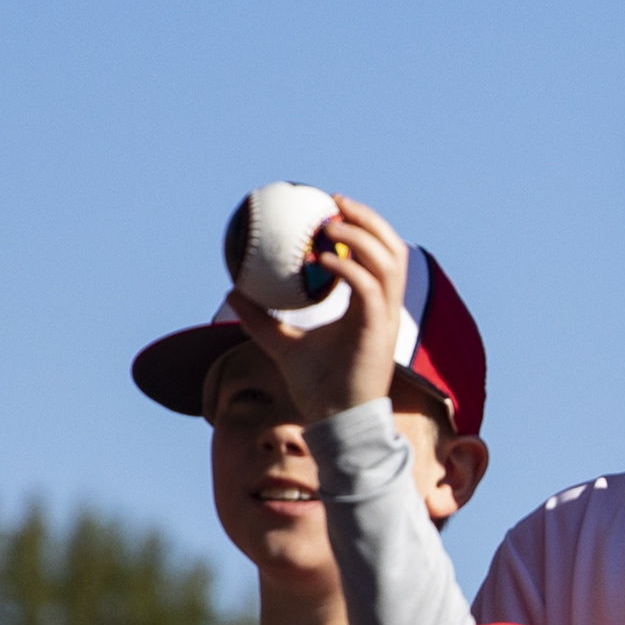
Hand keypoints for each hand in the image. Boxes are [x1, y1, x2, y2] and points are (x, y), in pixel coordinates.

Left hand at [234, 193, 411, 425]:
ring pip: (388, 261)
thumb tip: (231, 292)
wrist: (334, 420)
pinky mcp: (378, 330)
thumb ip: (261, 318)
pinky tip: (318, 259)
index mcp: (370, 307)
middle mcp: (384, 308)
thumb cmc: (316, 386)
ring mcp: (385, 318)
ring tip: (329, 225)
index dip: (364, 227)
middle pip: (393, 249)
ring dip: (361, 236)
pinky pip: (367, 287)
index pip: (380, 256)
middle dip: (369, 220)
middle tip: (335, 204)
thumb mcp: (282, 345)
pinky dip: (346, 267)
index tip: (333, 209)